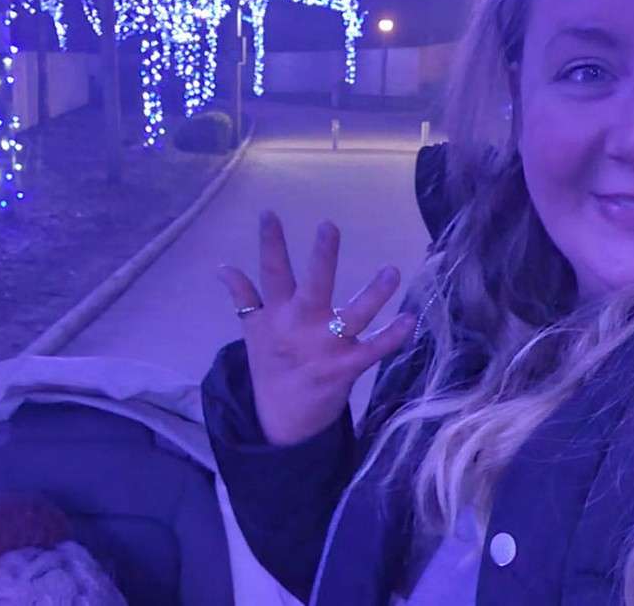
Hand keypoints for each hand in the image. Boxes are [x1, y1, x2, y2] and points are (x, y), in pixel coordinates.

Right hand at [217, 211, 415, 445]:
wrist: (283, 419)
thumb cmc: (272, 366)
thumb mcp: (253, 332)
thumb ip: (243, 297)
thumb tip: (223, 267)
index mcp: (277, 315)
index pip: (272, 274)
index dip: (270, 244)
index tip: (270, 214)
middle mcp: (302, 327)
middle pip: (312, 287)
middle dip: (321, 258)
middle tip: (329, 227)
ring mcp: (327, 347)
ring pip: (353, 316)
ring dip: (373, 294)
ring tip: (392, 271)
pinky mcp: (347, 368)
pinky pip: (373, 351)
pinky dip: (392, 337)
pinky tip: (409, 319)